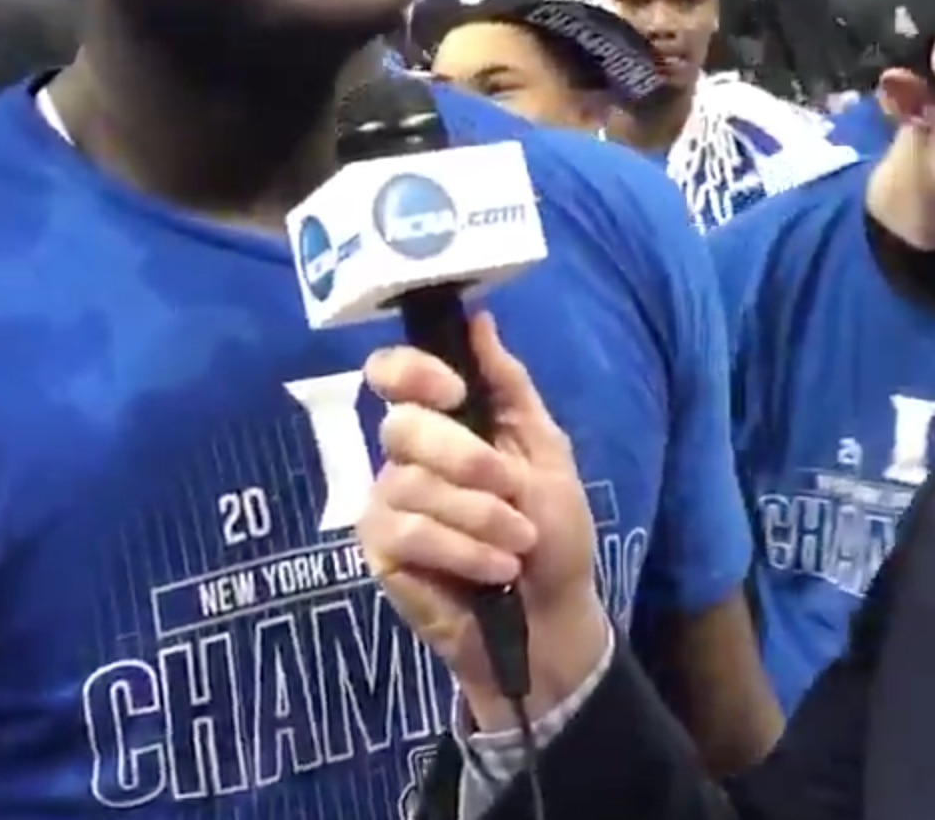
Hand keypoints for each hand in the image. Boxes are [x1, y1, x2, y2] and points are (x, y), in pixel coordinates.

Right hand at [359, 310, 610, 727]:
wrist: (551, 614)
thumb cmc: (551, 530)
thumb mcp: (546, 451)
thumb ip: (510, 387)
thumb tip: (478, 320)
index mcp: (443, 423)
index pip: (393, 374)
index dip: (413, 371)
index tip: (456, 390)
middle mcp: (406, 457)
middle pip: (403, 426)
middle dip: (465, 456)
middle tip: (510, 486)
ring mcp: (388, 504)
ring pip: (412, 485)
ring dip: (480, 515)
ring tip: (518, 542)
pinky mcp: (383, 552)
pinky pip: (410, 533)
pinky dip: (464, 548)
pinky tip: (497, 568)